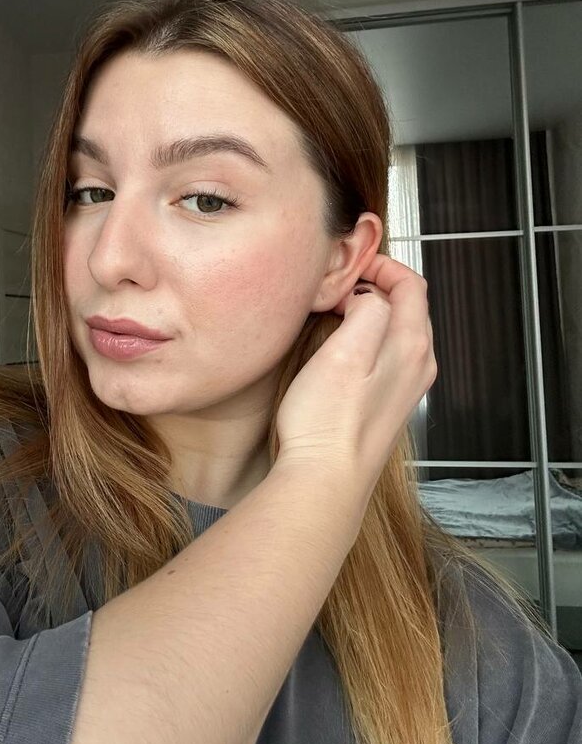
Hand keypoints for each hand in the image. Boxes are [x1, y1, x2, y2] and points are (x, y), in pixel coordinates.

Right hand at [274, 254, 435, 495]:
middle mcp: (418, 365)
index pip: (411, 284)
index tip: (350, 262)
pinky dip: (369, 336)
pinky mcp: (388, 404)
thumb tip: (367, 296)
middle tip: (340, 281)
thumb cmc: (328, 421)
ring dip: (372, 311)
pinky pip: (388, 355)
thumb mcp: (345, 350)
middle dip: (378, 284)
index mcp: (411, 345)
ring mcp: (406, 387)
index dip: (382, 265)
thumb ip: (367, 309)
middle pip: (409, 306)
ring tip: (337, 307)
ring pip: (399, 330)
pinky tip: (341, 345)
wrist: (325, 481)